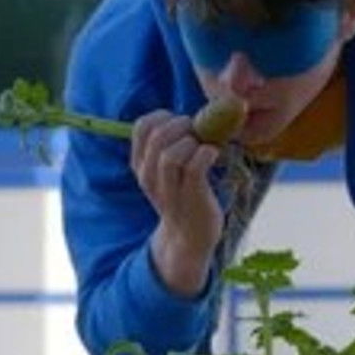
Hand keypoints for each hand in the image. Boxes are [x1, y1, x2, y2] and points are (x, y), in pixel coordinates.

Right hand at [130, 109, 222, 296]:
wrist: (190, 238)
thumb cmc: (185, 196)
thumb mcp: (167, 171)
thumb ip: (172, 145)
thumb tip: (198, 117)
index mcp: (141, 165)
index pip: (141, 127)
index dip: (163, 117)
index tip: (181, 126)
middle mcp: (149, 176)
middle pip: (158, 136)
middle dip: (182, 125)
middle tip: (197, 134)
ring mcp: (169, 189)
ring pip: (171, 154)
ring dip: (193, 142)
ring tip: (204, 148)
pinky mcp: (191, 196)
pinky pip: (195, 166)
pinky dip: (207, 153)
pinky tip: (213, 155)